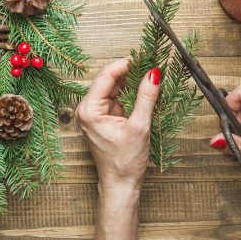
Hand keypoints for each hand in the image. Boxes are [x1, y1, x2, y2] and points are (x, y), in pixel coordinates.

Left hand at [76, 57, 160, 190]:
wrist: (120, 184)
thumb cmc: (125, 161)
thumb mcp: (139, 126)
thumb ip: (145, 98)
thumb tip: (153, 73)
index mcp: (89, 109)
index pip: (105, 76)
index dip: (125, 64)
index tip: (143, 56)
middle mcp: (87, 108)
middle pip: (108, 80)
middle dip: (129, 71)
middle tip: (150, 62)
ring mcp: (95, 113)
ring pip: (114, 88)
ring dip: (131, 82)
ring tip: (151, 73)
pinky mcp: (103, 118)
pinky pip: (116, 99)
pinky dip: (130, 94)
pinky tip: (144, 89)